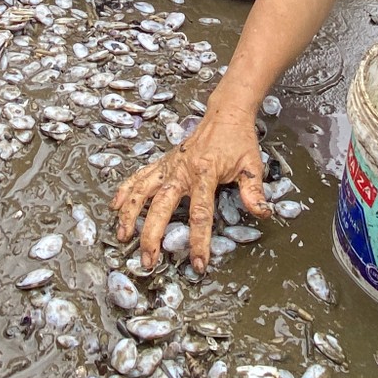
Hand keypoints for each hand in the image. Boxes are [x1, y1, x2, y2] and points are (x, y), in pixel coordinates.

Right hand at [114, 107, 268, 271]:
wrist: (225, 114)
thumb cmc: (238, 141)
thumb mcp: (252, 165)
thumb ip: (254, 191)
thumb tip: (262, 213)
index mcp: (205, 173)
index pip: (200, 214)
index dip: (199, 241)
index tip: (197, 263)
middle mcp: (182, 170)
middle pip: (161, 206)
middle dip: (152, 235)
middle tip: (148, 260)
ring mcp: (169, 166)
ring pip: (142, 191)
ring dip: (129, 214)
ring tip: (122, 235)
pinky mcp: (163, 162)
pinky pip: (139, 177)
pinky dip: (125, 190)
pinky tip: (115, 206)